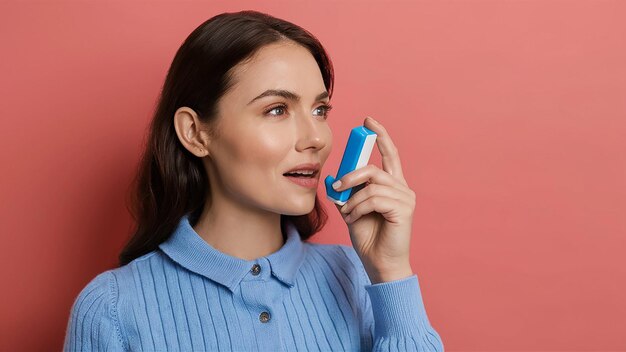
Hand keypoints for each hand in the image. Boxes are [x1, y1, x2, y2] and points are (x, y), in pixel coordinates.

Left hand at [332, 116, 415, 283]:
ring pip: (371, 185)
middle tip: (337, 187)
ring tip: (347, 213)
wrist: (379, 264)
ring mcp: (406, 199)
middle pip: (374, 168)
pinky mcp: (404, 210)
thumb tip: (332, 179)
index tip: (368, 121)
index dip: (380, 136)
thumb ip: (346, 194)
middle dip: (351, 175)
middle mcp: (402, 189)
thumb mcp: (352, 211)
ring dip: (352, 199)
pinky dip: (358, 207)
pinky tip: (354, 219)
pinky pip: (374, 198)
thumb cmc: (369, 239)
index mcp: (392, 186)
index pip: (390, 154)